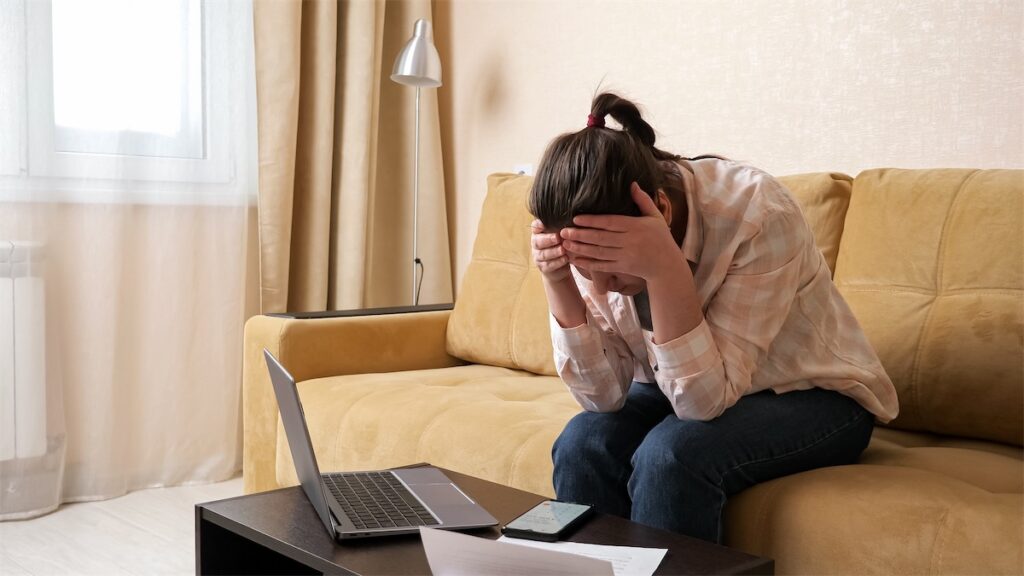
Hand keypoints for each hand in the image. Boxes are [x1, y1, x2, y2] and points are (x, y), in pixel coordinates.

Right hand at [531, 219, 572, 282]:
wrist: (560, 266)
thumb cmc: (561, 245)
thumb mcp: (561, 235)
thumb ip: (562, 227)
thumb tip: (571, 217)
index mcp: (539, 233)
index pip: (535, 227)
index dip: (538, 225)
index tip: (544, 224)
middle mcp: (536, 244)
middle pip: (538, 241)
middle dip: (548, 239)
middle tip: (557, 237)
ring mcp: (538, 256)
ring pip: (543, 254)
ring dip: (554, 251)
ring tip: (563, 249)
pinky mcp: (543, 267)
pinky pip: (548, 265)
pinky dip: (557, 262)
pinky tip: (565, 259)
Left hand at [560, 182, 684, 281]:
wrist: (667, 265)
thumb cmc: (661, 238)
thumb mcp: (656, 217)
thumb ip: (643, 200)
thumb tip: (632, 184)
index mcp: (636, 226)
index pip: (610, 222)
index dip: (592, 221)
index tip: (576, 218)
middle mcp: (629, 242)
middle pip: (601, 238)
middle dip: (580, 235)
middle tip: (563, 231)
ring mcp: (625, 256)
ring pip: (599, 252)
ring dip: (580, 249)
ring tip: (565, 244)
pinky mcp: (622, 268)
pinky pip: (602, 266)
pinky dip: (587, 264)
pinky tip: (574, 260)